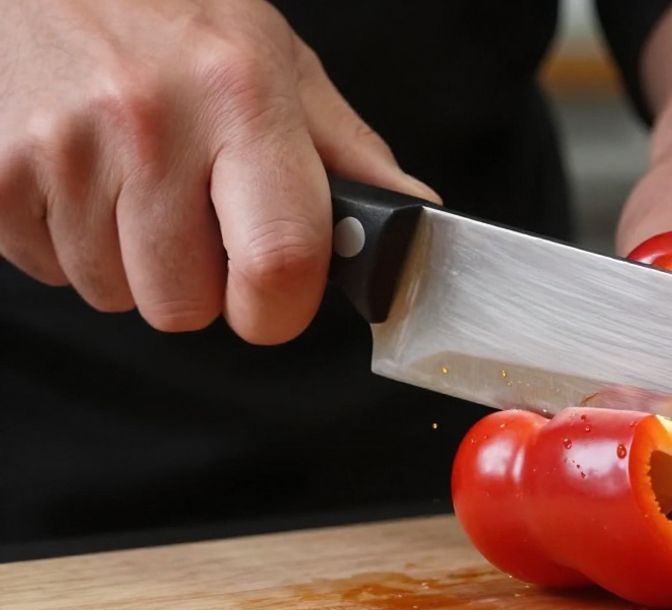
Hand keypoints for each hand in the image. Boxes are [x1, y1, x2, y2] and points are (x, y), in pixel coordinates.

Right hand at [0, 0, 436, 342]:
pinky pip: (48, 271)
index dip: (280, 310)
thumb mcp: (277, 63)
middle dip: (197, 282)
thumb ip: (347, 153)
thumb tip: (415, 217)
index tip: (276, 297)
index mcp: (243, 99)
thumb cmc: (171, 14)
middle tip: (192, 212)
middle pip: (185, 306)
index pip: (281, 264)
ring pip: (115, 296)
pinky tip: (81, 176)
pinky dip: (67, 240)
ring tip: (130, 180)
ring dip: (130, 259)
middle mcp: (152, 123)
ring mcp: (63, 149)